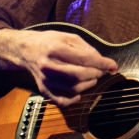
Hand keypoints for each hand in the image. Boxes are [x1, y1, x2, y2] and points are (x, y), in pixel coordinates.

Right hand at [0, 29, 117, 105]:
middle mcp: (48, 65)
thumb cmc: (50, 42)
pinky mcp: (44, 89)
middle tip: (101, 71)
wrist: (25, 50)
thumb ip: (86, 48)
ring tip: (92, 77)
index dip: (102, 63)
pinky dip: (74, 100)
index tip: (113, 66)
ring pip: (72, 89)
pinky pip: (62, 101)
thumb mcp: (68, 37)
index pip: (83, 59)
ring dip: (88, 85)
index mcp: (54, 48)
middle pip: (78, 76)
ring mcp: (45, 80)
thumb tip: (102, 62)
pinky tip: (79, 92)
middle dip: (95, 74)